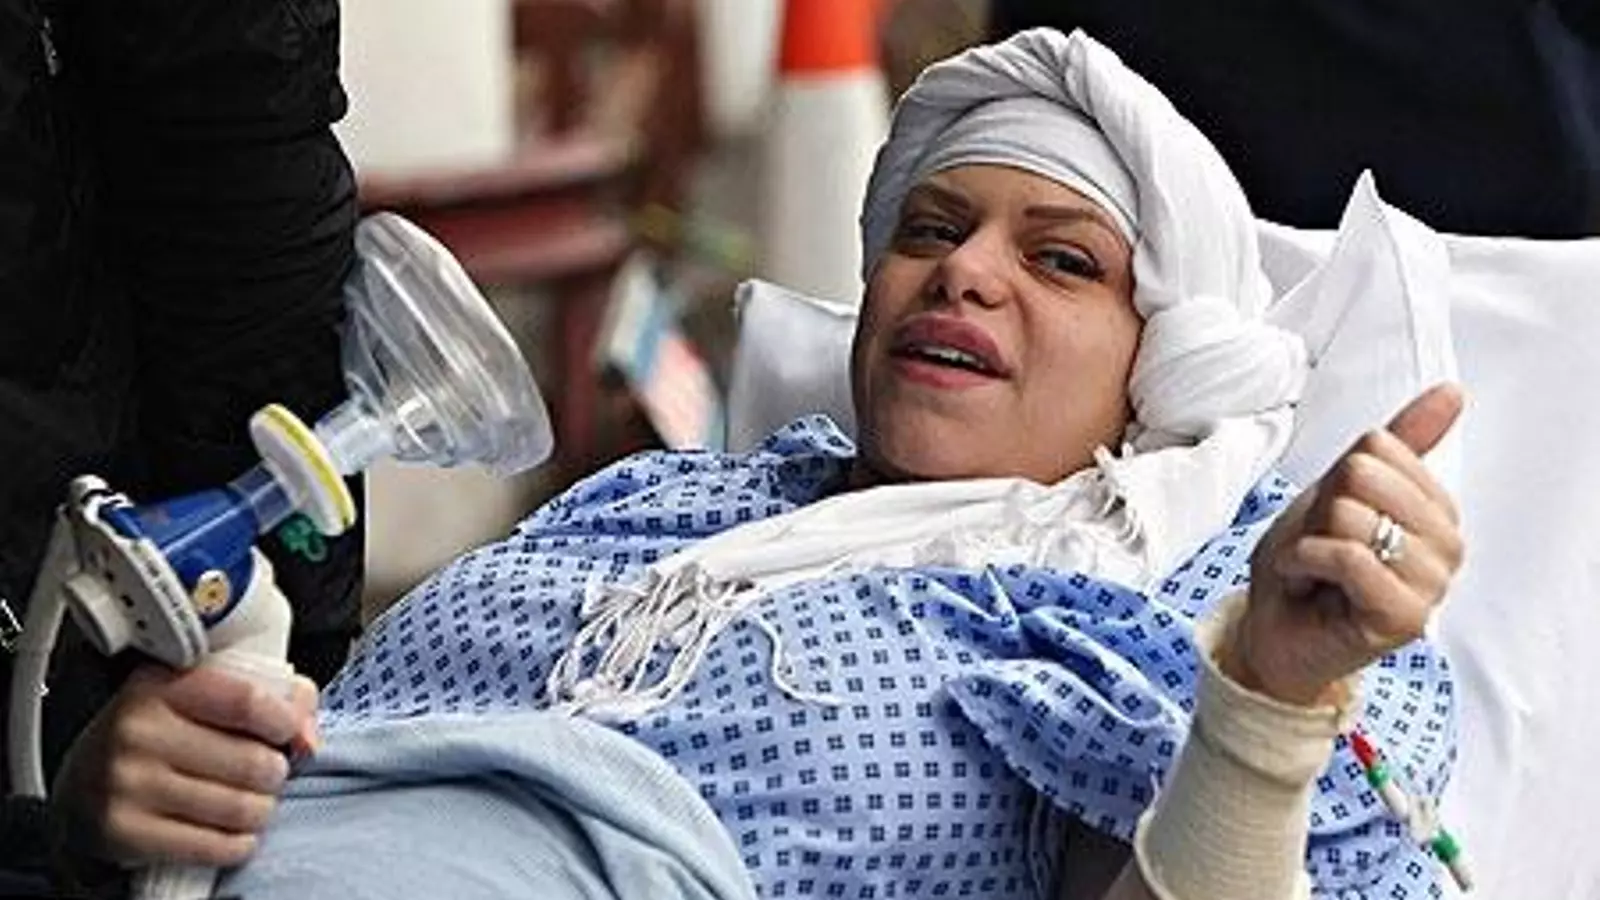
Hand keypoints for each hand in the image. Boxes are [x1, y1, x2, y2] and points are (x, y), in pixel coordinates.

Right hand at [51, 663, 318, 868]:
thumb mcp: (205, 699)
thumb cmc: (162, 737)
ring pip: (240, 808)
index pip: (249, 701)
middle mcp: (138, 731)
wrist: (82, 789)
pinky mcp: (124, 831)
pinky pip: (214, 846)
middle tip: (264, 775)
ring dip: (259, 811)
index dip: (284, 722)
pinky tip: (231, 833)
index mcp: (163, 686)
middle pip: (254, 762)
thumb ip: (274, 700)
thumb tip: (307, 739)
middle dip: (274, 774)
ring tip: (247, 803)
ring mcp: (127, 783)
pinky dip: (237, 844)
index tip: (285, 734)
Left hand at [1231, 384, 1465, 705]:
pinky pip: (1348, 556)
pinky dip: (1306, 561)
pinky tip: (1307, 582)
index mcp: (1437, 508)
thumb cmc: (1306, 565)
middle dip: (1320, 509)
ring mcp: (1433, 584)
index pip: (1378, 446)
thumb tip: (1452, 393)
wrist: (1273, 630)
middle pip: (1364, 475)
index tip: (1331, 517)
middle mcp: (1447, 545)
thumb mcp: (1341, 489)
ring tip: (1315, 570)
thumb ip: (1398, 443)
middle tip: (1320, 547)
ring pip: (1354, 515)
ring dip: (1309, 541)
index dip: (1335, 478)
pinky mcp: (1407, 617)